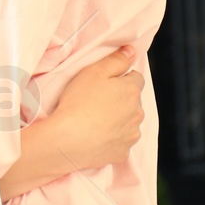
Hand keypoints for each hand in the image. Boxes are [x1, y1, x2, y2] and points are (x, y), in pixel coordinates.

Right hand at [0, 46, 142, 201]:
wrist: (67, 139)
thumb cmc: (78, 102)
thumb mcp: (94, 72)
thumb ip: (116, 60)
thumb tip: (132, 51)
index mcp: (132, 91)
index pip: (135, 79)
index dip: (120, 79)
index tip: (104, 84)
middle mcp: (137, 113)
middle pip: (133, 102)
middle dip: (120, 100)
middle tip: (96, 102)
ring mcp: (131, 135)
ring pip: (129, 123)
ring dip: (118, 121)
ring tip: (95, 121)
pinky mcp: (122, 153)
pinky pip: (121, 143)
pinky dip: (112, 140)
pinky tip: (96, 137)